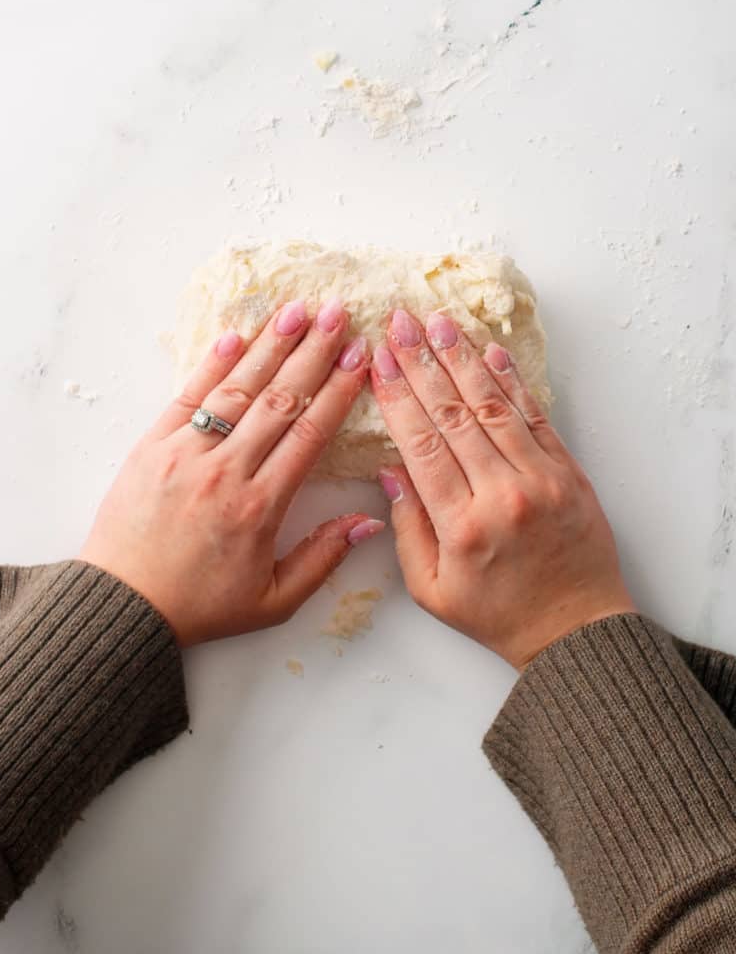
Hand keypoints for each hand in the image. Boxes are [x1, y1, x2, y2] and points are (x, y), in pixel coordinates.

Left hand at [80, 300, 382, 647]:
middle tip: (339, 313)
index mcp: (261, 506)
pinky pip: (188, 397)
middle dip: (314, 352)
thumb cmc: (201, 605)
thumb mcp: (274, 600)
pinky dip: (212, 364)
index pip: (309, 434)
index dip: (338, 391)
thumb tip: (368, 521)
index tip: (360, 358)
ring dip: (270, 346)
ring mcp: (186, 454)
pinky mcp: (152, 447)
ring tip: (298, 309)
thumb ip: (323, 558)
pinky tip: (237, 335)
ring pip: (237, 389)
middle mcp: (226, 471)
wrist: (123, 606)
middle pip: (280, 399)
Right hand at [371, 310, 633, 669]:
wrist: (575, 630)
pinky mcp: (568, 473)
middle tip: (400, 322)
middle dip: (422, 363)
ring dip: (464, 359)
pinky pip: (536, 417)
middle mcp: (501, 495)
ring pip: (494, 406)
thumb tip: (391, 470)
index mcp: (461, 526)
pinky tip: (492, 352)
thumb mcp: (432, 589)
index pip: (420, 445)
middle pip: (453, 415)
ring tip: (439, 323)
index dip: (397, 397)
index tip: (377, 361)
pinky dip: (513, 382)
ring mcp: (541, 479)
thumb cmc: (498, 614)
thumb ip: (407, 529)